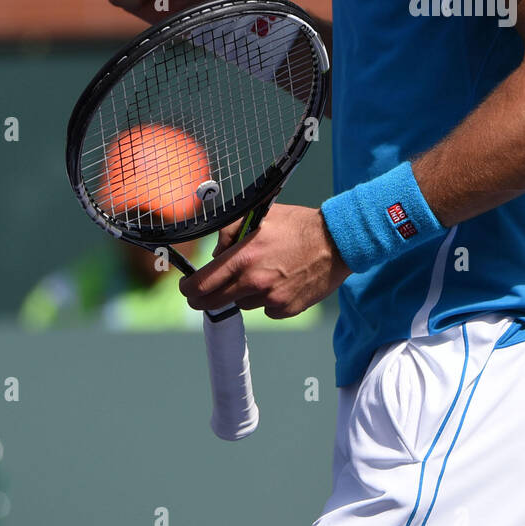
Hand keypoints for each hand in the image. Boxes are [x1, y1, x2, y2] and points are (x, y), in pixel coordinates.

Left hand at [180, 205, 349, 318]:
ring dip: (244, 293)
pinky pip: (265, 309)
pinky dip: (267, 300)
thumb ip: (230, 231)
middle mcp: (255, 281)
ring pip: (242, 303)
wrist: (337, 242)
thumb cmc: (299, 226)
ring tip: (265, 272)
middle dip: (206, 298)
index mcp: (244, 257)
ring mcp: (271, 299)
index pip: (202, 284)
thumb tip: (215, 253)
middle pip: (214, 302)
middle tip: (208, 292)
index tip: (187, 288)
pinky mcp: (286, 309)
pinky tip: (281, 281)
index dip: (188, 288)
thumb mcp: (260, 216)